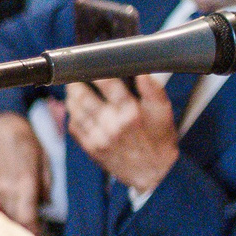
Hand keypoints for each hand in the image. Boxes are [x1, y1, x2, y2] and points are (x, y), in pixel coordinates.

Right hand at [0, 111, 43, 230]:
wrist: (0, 125)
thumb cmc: (26, 139)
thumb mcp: (44, 159)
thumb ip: (46, 184)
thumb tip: (46, 204)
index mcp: (23, 183)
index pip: (27, 218)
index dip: (33, 233)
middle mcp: (6, 190)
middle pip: (14, 221)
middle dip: (24, 229)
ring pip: (3, 214)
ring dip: (13, 221)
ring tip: (23, 225)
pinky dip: (4, 211)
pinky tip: (10, 211)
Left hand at [64, 75, 179, 196]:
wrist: (152, 173)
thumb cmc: (159, 140)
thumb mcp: (163, 112)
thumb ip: (153, 89)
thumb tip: (141, 70)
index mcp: (130, 113)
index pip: (108, 84)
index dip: (97, 69)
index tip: (92, 61)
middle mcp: (112, 125)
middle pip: (84, 97)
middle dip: (76, 82)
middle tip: (75, 73)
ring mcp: (98, 138)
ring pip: (75, 111)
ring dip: (72, 97)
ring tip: (74, 87)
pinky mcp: (91, 148)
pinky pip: (74, 127)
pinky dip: (72, 114)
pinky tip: (76, 107)